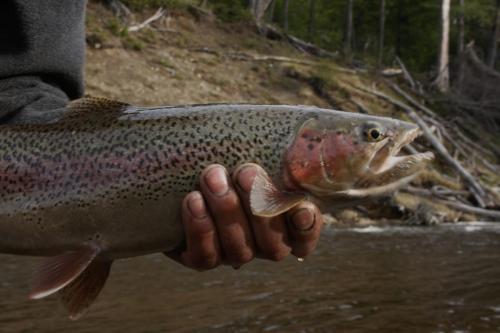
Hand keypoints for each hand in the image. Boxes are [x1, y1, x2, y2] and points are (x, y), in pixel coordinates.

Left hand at [166, 163, 322, 269]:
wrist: (180, 175)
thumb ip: (280, 151)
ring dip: (226, 210)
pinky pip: (205, 255)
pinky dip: (201, 228)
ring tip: (213, 176)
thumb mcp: (255, 152)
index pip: (305, 237)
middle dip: (259, 205)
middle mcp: (263, 245)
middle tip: (246, 172)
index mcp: (286, 223)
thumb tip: (302, 135)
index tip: (302, 208)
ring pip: (240, 249)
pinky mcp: (201, 259)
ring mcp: (233, 254)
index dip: (307, 228)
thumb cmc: (232, 157)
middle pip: (272, 243)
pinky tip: (194, 200)